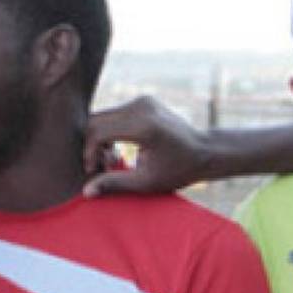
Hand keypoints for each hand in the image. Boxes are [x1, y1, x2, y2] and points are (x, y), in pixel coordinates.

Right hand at [82, 96, 208, 196]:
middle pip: (96, 121)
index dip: (89, 153)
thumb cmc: (179, 170)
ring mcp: (143, 101)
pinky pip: (115, 114)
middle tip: (103, 167)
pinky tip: (120, 150)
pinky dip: (111, 131)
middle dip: (92, 146)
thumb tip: (86, 191)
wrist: (206, 152)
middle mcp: (141, 107)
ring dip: (100, 139)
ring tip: (114, 160)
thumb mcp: (147, 181)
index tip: (95, 170)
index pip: (98, 132)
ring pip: (103, 116)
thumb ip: (115, 183)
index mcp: (143, 126)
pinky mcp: (144, 100)